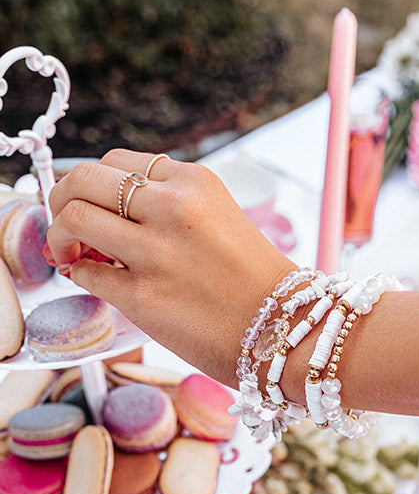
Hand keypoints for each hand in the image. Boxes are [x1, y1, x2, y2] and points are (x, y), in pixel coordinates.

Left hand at [46, 150, 293, 384]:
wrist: (284, 330)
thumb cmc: (252, 279)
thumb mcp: (218, 215)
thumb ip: (168, 203)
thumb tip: (107, 211)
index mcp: (193, 182)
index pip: (116, 163)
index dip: (94, 185)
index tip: (94, 207)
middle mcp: (172, 208)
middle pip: (83, 180)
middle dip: (61, 200)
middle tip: (67, 226)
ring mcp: (156, 252)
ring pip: (73, 218)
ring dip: (60, 237)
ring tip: (71, 255)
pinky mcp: (143, 297)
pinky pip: (87, 274)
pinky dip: (80, 275)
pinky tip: (96, 281)